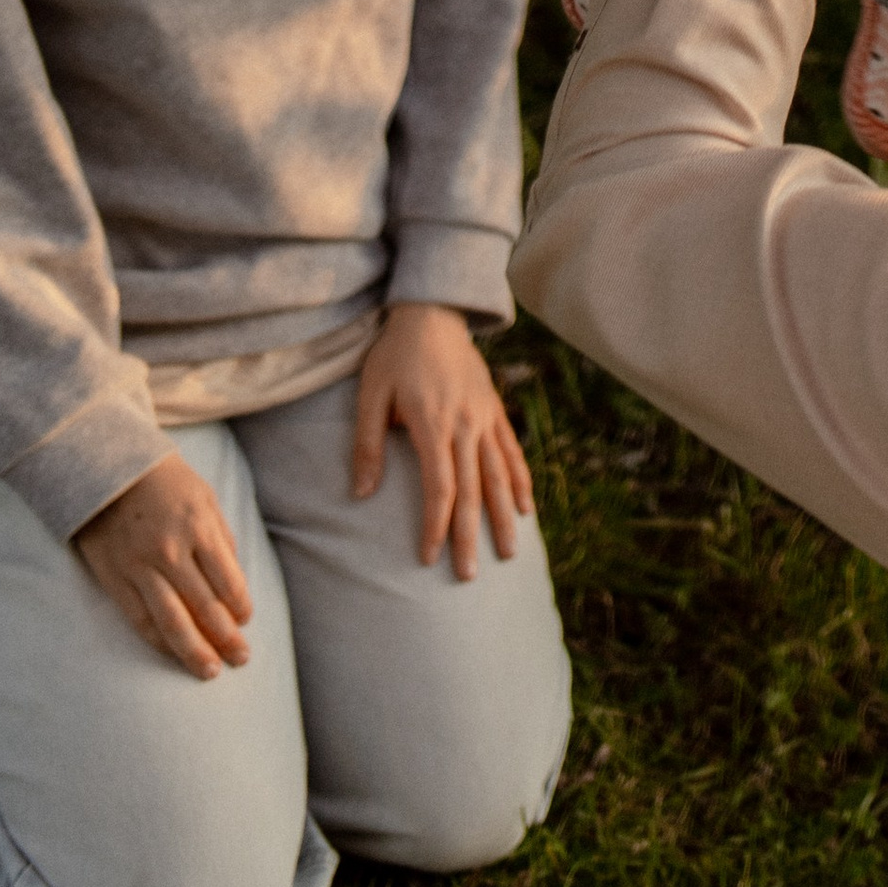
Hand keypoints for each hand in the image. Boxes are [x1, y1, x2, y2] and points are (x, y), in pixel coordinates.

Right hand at [76, 453, 253, 678]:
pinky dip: (159, 642)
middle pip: (204, 606)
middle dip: (226, 637)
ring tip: (210, 671)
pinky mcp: (114, 578)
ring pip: (172, 621)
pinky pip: (140, 619)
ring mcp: (140, 567)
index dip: (240, 607)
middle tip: (240, 659)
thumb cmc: (165, 482)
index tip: (245, 622)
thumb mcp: (204, 498)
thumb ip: (220, 538)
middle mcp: (170, 550)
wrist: (106, 468)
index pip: (228, 581)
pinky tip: (172, 654)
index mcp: (199, 526)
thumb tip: (235, 583)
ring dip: (194, 651)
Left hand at [352, 303, 532, 579]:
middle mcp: (465, 424)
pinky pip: (511, 449)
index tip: (430, 558)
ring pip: (499, 473)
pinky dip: (520, 479)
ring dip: (504, 515)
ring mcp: (484, 416)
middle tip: (472, 574)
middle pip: (473, 488)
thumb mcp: (370, 395)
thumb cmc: (393, 356)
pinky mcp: (494, 408)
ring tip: (510, 551)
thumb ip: (367, 445)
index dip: (436, 525)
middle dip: (471, 534)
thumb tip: (360, 495)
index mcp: (433, 423)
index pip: (440, 486)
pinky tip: (526, 506)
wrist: (431, 312)